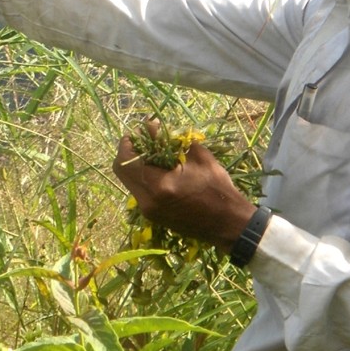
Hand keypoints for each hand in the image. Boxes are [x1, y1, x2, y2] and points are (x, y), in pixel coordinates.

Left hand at [113, 120, 256, 250]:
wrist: (228, 224)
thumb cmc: (217, 187)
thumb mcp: (198, 157)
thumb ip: (170, 140)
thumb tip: (149, 126)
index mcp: (159, 186)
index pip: (125, 161)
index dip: (127, 144)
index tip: (137, 134)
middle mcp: (148, 201)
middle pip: (121, 172)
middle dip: (129, 153)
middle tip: (143, 143)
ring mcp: (149, 212)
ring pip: (129, 182)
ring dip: (136, 165)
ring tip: (154, 155)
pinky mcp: (153, 216)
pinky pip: (139, 191)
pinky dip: (144, 177)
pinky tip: (161, 171)